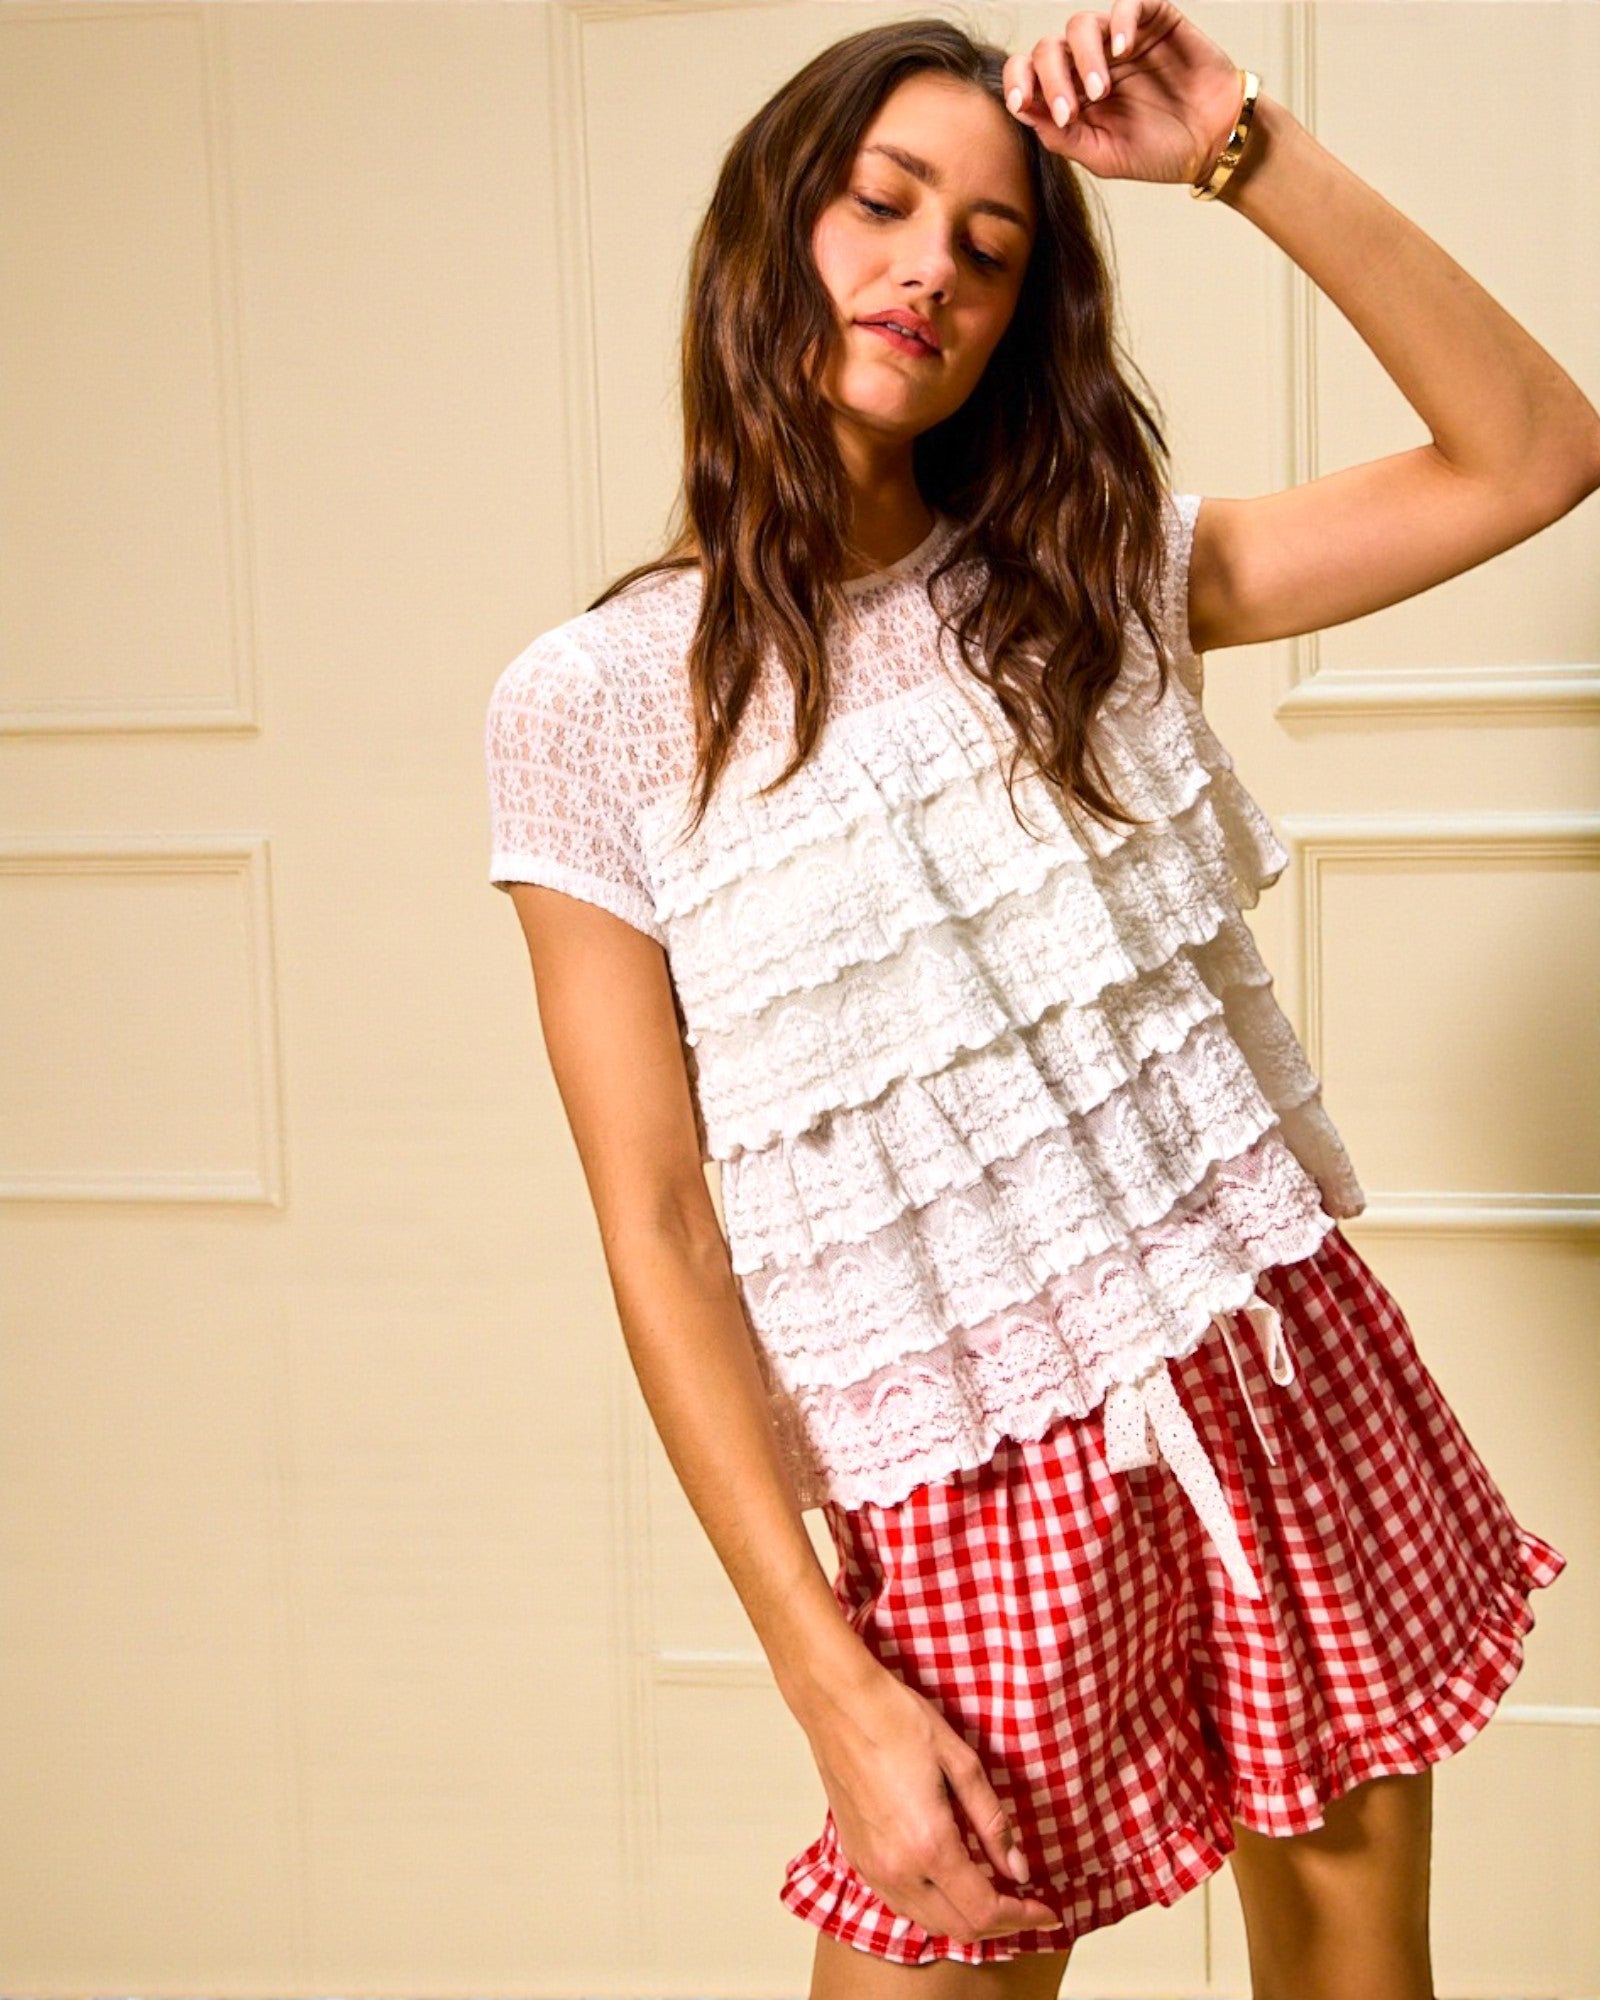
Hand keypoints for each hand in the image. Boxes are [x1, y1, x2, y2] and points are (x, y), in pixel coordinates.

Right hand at [798, 1654, 1066, 1944]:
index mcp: (929, 1845)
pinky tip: (950, 1883)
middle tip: (1027, 1906)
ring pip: (927, 1922)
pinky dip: (933, 1907)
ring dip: (965, 1919)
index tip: (1048, 1910)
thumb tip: (1019, 1868)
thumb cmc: (898, 1720)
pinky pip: (901, 1903)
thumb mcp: (961, 1761)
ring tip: (994, 1896)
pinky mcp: (856, 1857)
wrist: (838, 1701)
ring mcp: (872, 1867)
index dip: (1023, 1916)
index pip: (985, 1908)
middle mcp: (897, 1869)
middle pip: (958, 1927)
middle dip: (1000, 1924)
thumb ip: (992, 1821)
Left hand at [1003, 1, 1248, 186]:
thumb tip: (1021, 109)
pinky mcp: (1154, 21)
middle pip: (1049, 49)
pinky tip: (1124, 51)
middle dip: (1051, 80)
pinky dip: (1121, 22)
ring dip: (1083, 57)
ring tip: (1100, 91)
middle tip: (1071, 112)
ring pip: (1081, 25)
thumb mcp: (1103, 155)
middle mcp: (1090, 62)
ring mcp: (1121, 40)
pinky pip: (1129, 4)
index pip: (1029, 72)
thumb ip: (1061, 136)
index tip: (1021, 103)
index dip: (1019, 81)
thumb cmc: (1158, 152)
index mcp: (1072, 93)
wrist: (1212, 144)